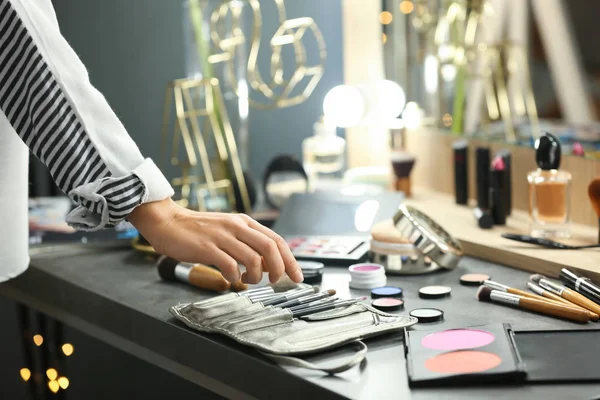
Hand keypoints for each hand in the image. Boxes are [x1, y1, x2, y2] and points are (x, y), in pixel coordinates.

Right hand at [127, 198, 302, 284]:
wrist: (168, 222)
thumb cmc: (198, 230)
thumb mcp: (228, 232)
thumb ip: (248, 244)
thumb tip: (268, 264)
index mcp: (244, 222)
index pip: (276, 240)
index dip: (290, 259)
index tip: (297, 276)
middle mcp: (236, 226)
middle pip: (269, 247)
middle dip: (279, 268)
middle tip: (275, 281)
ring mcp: (222, 236)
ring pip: (252, 259)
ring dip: (255, 275)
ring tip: (248, 280)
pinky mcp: (206, 248)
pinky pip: (229, 266)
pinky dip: (235, 277)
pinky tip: (230, 279)